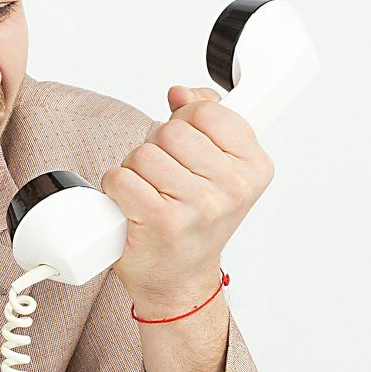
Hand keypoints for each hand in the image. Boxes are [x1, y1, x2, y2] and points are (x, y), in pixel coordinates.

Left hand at [99, 85, 273, 316]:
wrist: (180, 278)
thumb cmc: (196, 221)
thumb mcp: (217, 166)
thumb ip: (205, 118)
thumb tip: (180, 93)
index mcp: (254, 167)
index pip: (207, 110)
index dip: (186, 122)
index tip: (189, 146)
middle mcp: (233, 187)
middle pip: (170, 131)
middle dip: (156, 147)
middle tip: (164, 176)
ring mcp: (199, 206)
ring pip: (143, 154)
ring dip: (134, 170)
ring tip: (150, 192)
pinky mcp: (162, 222)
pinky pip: (121, 178)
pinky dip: (116, 188)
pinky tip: (132, 205)